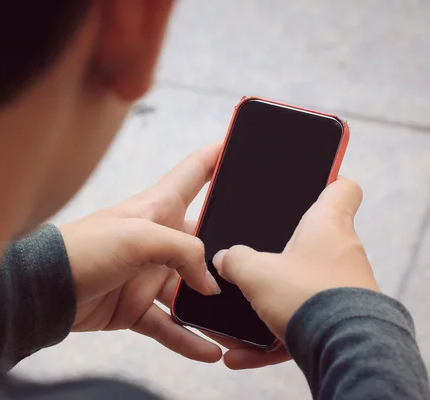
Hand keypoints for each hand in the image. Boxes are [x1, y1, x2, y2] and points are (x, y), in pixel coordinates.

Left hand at [59, 143, 224, 362]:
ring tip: (241, 323)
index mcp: (159, 208)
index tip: (244, 143)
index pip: (195, 172)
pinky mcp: (137, 306)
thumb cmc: (85, 247)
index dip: (219, 156)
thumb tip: (209, 282)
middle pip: (205, 241)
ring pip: (191, 292)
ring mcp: (149, 274)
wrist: (45, 289)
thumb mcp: (139, 237)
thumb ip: (183, 252)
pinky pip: (170, 325)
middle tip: (260, 265)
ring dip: (212, 308)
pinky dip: (188, 338)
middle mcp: (159, 239)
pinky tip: (209, 350)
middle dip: (229, 253)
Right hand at [213, 178, 379, 366]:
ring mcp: (345, 286)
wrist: (344, 351)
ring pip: (304, 286)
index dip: (328, 182)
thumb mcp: (256, 273)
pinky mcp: (341, 318)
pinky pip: (303, 321)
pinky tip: (241, 355)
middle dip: (284, 251)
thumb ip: (235, 260)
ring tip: (241, 316)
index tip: (312, 187)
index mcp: (327, 225)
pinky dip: (274, 335)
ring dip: (273, 300)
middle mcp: (343, 252)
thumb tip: (225, 258)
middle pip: (316, 240)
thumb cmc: (307, 297)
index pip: (342, 188)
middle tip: (256, 257)